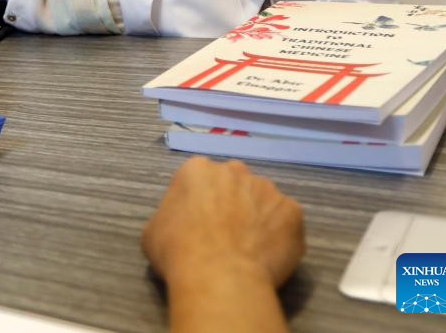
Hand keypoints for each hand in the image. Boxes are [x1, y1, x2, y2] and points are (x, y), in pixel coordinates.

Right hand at [141, 157, 304, 288]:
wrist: (218, 276)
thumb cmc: (177, 251)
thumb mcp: (153, 231)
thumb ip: (169, 216)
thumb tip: (181, 225)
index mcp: (196, 169)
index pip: (199, 180)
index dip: (198, 203)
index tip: (196, 224)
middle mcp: (234, 170)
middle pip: (233, 183)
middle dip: (230, 203)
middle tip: (224, 233)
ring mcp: (267, 188)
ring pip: (262, 200)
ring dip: (256, 216)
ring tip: (248, 247)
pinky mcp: (292, 211)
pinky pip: (285, 221)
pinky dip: (279, 235)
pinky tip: (266, 255)